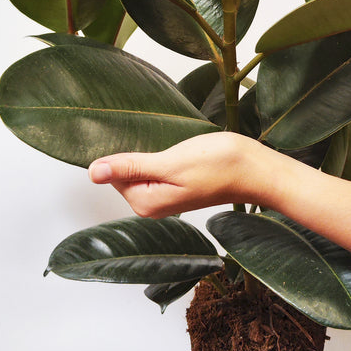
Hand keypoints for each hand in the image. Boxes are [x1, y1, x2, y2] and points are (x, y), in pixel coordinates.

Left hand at [88, 132, 278, 217]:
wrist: (256, 169)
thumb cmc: (220, 165)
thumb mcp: (171, 163)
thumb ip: (131, 167)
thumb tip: (93, 172)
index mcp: (146, 202)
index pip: (113, 173)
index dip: (125, 154)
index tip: (148, 145)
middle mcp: (153, 205)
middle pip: (125, 171)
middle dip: (139, 153)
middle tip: (167, 147)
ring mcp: (166, 197)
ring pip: (141, 167)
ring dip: (152, 153)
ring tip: (177, 149)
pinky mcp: (177, 187)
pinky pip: (156, 168)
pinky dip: (162, 156)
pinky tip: (180, 151)